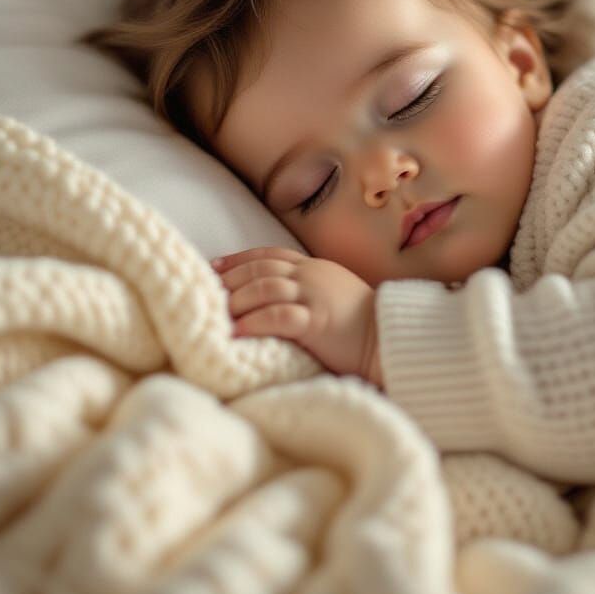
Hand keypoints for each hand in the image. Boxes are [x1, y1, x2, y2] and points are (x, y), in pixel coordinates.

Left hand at [211, 247, 382, 387]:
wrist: (389, 338)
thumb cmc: (362, 322)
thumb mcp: (333, 292)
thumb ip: (308, 288)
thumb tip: (278, 297)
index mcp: (314, 267)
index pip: (269, 255)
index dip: (239, 260)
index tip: (214, 267)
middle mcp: (311, 275)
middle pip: (260, 268)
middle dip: (230, 279)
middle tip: (205, 291)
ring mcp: (314, 296)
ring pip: (264, 287)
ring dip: (237, 300)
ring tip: (217, 314)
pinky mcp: (317, 321)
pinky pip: (278, 316)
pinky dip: (254, 322)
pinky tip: (236, 332)